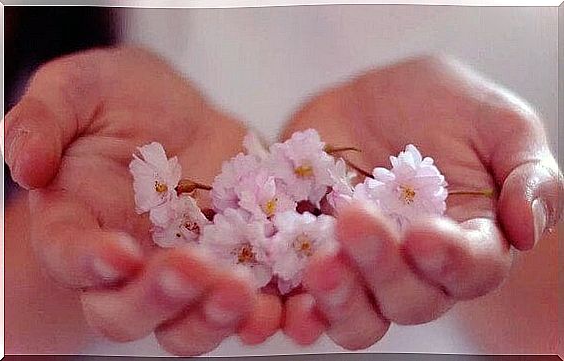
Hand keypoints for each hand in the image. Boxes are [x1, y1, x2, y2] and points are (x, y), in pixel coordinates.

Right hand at [4, 46, 280, 354]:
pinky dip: (266, 311)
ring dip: (215, 319)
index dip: (90, 263)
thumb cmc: (121, 99)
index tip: (119, 253)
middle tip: (196, 270)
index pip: (73, 256)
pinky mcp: (232, 265)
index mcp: (78, 225)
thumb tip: (24, 163)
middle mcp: (127, 264)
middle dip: (160, 300)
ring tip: (247, 294)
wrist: (180, 115)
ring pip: (188, 324)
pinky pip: (247, 303)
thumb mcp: (79, 89)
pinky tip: (289, 301)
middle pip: (129, 312)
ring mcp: (182, 271)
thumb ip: (43, 119)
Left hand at [280, 56, 562, 348]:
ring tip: (319, 263)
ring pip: (358, 315)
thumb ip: (526, 171)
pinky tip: (282, 296)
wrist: (372, 98)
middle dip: (383, 269)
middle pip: (408, 300)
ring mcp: (362, 269)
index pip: (470, 271)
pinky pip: (303, 297)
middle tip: (356, 221)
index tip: (424, 234)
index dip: (451, 262)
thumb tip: (527, 228)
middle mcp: (416, 269)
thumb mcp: (497, 122)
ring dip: (338, 300)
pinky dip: (293, 305)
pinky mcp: (313, 257)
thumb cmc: (444, 107)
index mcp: (468, 242)